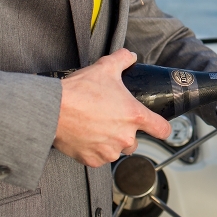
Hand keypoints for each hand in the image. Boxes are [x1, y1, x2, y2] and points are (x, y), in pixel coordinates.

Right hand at [52, 48, 171, 166]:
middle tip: (112, 120)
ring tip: (97, 127)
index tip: (158, 127)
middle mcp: (125, 137)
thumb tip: (130, 56)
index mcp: (134, 116)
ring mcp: (108, 151)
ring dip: (111, 142)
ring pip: (117, 150)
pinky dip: (94, 149)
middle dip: (127, 133)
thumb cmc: (80, 91)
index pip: (162, 129)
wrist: (54, 109)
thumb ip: (123, 59)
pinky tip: (86, 135)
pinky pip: (99, 158)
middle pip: (135, 142)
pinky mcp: (92, 160)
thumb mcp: (106, 67)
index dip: (162, 127)